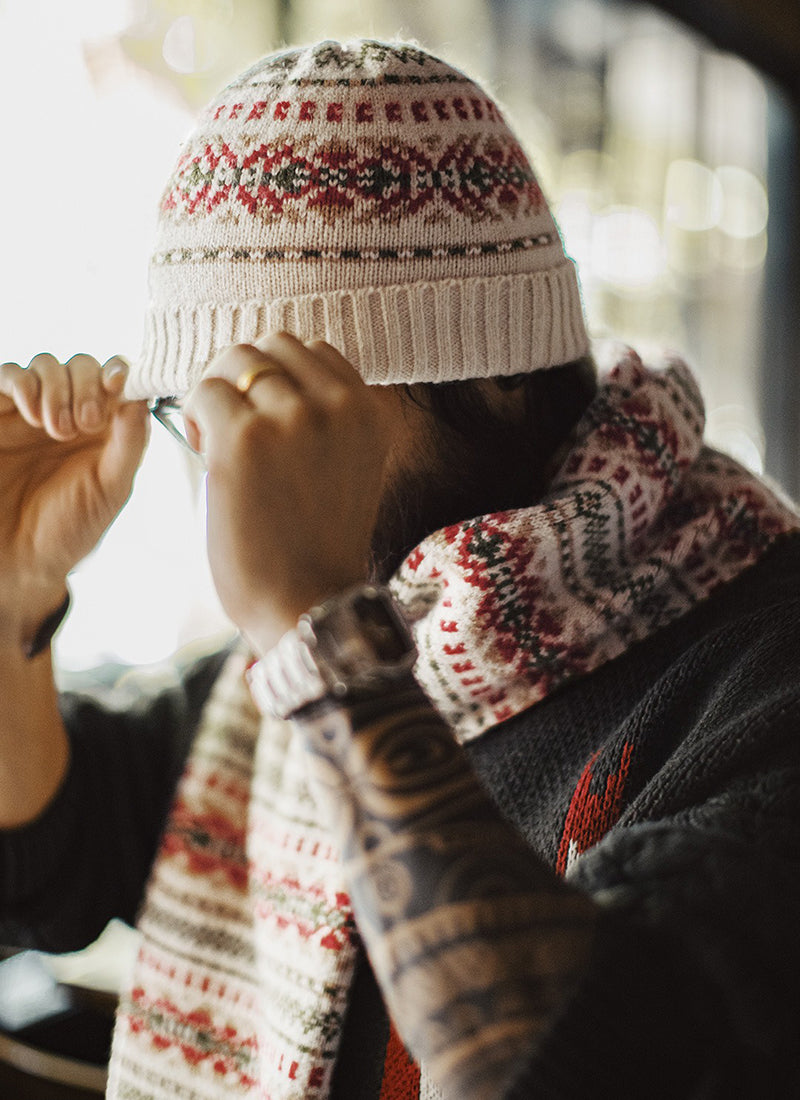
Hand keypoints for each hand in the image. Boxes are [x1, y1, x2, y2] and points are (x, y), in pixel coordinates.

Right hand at [0, 353, 148, 646]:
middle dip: (88, 385)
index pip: (118, 379)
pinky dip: (24, 384)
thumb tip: (141, 397)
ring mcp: (33, 412)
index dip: (121, 372)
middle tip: (86, 422)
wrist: (18, 560)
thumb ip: (130, 443)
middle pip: (83, 365)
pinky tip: (34, 416)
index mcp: (107, 429)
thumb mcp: (111, 488)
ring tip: (57, 430)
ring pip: (47, 364)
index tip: (119, 384)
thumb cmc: (69, 529)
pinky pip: (8, 374)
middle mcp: (71, 413)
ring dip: (58, 387)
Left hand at [184, 333, 401, 653]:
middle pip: (274, 344)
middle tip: (232, 425)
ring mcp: (294, 418)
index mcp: (369, 412)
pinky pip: (205, 393)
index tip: (264, 415)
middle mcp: (339, 407)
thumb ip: (322, 419)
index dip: (278, 377)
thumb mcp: (344, 468)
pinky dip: (195, 415)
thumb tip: (261, 371)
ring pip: (236, 361)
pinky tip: (204, 453)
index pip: (314, 351)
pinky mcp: (246, 440)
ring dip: (217, 394)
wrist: (307, 604)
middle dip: (244, 376)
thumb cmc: (316, 546)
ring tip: (216, 442)